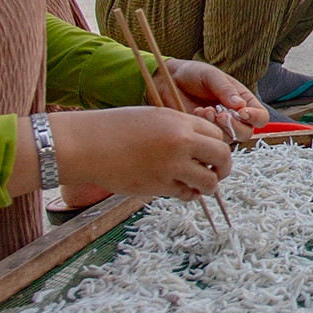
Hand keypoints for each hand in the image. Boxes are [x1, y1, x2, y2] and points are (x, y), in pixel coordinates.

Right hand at [40, 106, 231, 200]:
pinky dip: (189, 195)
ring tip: (201, 186)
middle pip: (223, 156)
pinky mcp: (159, 185)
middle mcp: (181, 141)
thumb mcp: (152, 117)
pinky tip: (181, 190)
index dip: (218, 145)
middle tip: (218, 173)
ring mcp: (172, 164)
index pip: (216, 133)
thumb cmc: (114, 129)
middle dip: (225, 167)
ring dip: (209, 186)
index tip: (213, 154)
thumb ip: (178, 130)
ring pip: (209, 181)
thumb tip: (200, 146)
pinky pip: (187, 194)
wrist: (87, 144)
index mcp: (179, 120)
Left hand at [165, 59, 268, 130]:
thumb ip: (226, 90)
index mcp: (243, 100)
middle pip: (246, 133)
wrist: (170, 80)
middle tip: (220, 114)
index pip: (260, 116)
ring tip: (204, 110)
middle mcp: (234, 116)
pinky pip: (211, 140)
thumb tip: (241, 106)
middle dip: (234, 126)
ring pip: (229, 139)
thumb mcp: (211, 76)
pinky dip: (205, 128)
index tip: (242, 112)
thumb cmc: (193, 74)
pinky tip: (197, 112)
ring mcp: (219, 126)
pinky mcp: (204, 133)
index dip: (255, 117)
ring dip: (218, 126)